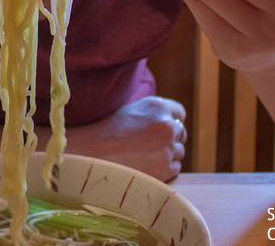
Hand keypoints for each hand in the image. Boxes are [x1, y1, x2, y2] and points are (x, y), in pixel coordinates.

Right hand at [68, 96, 186, 181]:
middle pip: (181, 133)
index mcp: (158, 106)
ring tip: (144, 154)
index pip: (179, 112)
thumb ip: (155, 112)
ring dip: (167, 154)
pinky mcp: (165, 168)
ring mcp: (167, 147)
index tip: (163, 128)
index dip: (172, 120)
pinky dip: (164, 168)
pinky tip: (146, 164)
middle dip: (170, 138)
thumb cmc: (109, 130)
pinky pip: (174, 168)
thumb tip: (173, 120)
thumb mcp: (132, 109)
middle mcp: (166, 125)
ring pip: (178, 152)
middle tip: (150, 144)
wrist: (93, 153)